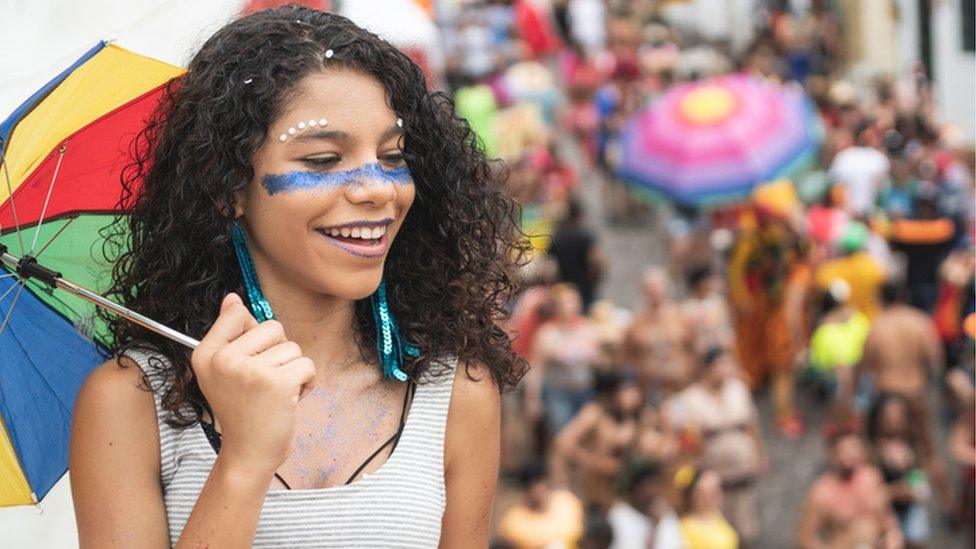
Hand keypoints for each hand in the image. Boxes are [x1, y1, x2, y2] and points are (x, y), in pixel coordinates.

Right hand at [190, 293, 315, 476]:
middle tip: (265, 382)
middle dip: (279, 353)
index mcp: (206, 354)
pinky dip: (307, 382)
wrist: (248, 454)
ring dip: (293, 370)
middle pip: (273, 327)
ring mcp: (250, 370)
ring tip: (276, 394)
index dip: (255, 336)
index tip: (250, 361)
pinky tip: (290, 399)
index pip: (237, 315)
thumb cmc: (242, 412)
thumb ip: (228, 333)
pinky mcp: (277, 383)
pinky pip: (307, 365)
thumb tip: (232, 298)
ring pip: (293, 347)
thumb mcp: (223, 372)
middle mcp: (224, 360)